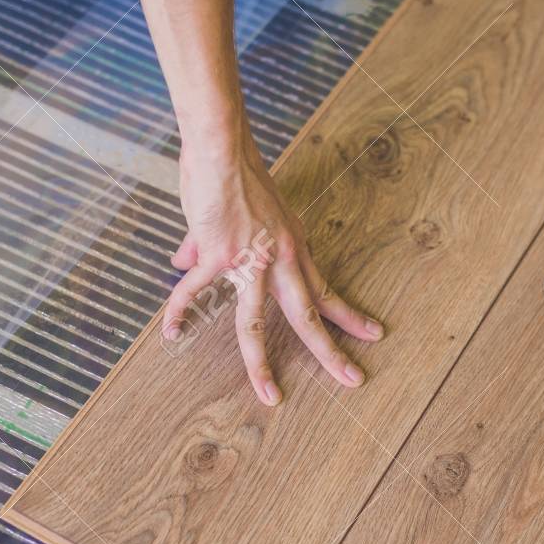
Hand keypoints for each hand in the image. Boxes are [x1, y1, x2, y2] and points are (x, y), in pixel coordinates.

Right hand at [163, 134, 383, 405]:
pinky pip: (195, 292)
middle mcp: (280, 258)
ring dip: (262, 364)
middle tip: (352, 379)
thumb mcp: (239, 213)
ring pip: (258, 324)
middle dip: (330, 351)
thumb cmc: (232, 173)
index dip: (347, 315)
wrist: (224, 149)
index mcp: (292, 246)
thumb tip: (183, 263)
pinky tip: (172, 332)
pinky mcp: (219, 256)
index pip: (324, 290)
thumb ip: (211, 245)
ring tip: (270, 395)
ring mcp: (251, 260)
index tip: (372, 334)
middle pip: (308, 314)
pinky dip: (179, 312)